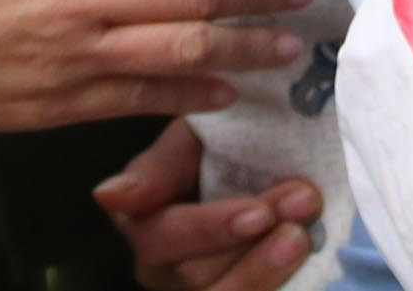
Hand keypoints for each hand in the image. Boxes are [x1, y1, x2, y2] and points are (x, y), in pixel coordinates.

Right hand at [95, 119, 322, 288]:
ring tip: (303, 235)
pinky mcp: (225, 289)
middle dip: (251, 244)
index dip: (211, 229)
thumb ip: (157, 168)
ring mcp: (190, 287)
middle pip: (193, 275)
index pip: (161, 235)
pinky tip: (305, 256)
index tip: (259, 213)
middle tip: (302, 204)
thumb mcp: (192, 137)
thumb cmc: (222, 143)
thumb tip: (107, 196)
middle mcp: (157, 265)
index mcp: (138, 218)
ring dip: (266, 269)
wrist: (263, 160)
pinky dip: (275, 282)